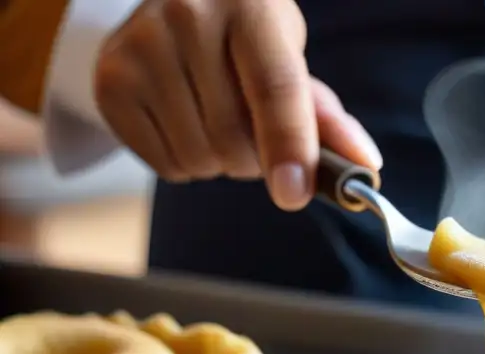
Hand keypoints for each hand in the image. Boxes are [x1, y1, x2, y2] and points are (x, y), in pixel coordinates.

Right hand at [94, 0, 381, 210]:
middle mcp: (187, 17)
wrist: (172, 3)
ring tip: (215, 120)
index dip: (289, 146)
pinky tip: (185, 123)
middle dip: (255, 159)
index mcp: (250, 8)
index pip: (274, 88)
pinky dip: (186, 164)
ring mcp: (140, 49)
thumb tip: (365, 166)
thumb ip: (324, 116)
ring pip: (199, 159)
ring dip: (220, 163)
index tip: (295, 194)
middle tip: (252, 130)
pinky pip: (166, 166)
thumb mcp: (288, 58)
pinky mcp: (110, 84)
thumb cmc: (245, 38)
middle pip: (235, 138)